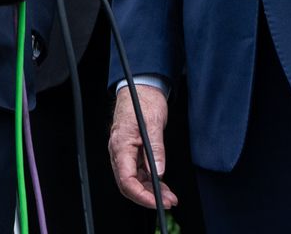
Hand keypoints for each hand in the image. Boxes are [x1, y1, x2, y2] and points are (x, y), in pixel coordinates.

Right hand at [107, 82, 178, 209]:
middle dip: (148, 196)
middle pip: (129, 184)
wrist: (141, 88)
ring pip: (135, 180)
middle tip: (169, 201)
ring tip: (170, 197)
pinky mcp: (133, 152)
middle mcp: (120, 152)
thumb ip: (155, 149)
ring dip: (151, 191)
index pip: (126, 180)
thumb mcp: (153, 124)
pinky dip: (152, 181)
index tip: (157, 201)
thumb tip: (158, 172)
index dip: (141, 195)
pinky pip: (139, 173)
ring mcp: (126, 153)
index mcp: (120, 145)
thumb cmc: (143, 102)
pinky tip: (163, 186)